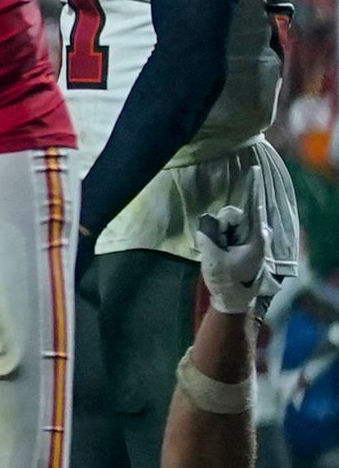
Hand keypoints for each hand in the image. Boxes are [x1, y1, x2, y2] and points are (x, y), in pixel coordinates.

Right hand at [193, 197, 274, 321]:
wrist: (233, 298)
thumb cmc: (227, 279)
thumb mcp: (213, 257)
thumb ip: (209, 233)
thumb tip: (209, 221)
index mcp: (255, 237)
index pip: (252, 206)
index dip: (251, 186)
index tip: (254, 168)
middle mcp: (257, 234)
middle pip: (233, 215)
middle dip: (223, 225)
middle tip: (221, 246)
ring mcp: (252, 238)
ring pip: (229, 222)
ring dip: (221, 233)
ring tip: (223, 253)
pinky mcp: (246, 242)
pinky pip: (228, 229)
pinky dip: (222, 236)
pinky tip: (224, 251)